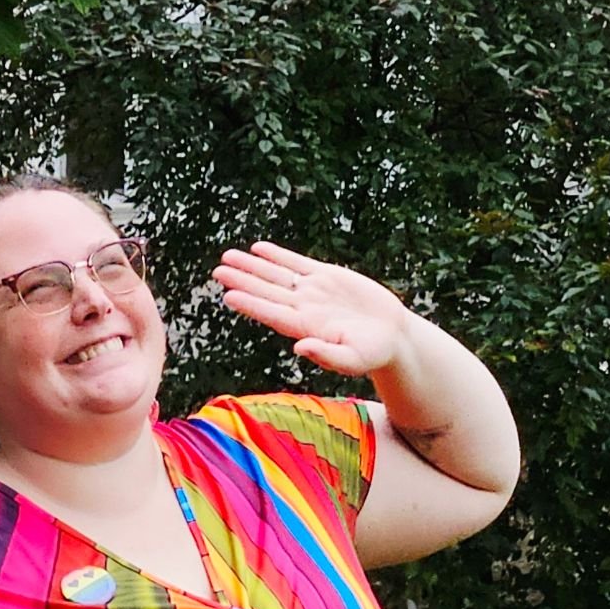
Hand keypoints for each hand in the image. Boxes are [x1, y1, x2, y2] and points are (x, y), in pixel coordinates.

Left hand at [212, 242, 417, 379]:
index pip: (272, 313)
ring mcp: (313, 291)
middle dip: (242, 280)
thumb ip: (326, 355)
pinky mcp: (327, 277)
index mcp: (306, 328)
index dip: (251, 304)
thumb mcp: (352, 360)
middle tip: (218, 270)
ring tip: (228, 256)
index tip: (228, 295)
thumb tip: (300, 347)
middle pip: (267, 292)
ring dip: (252, 266)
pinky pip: (297, 264)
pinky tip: (258, 249)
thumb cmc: (372, 354)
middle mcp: (304, 308)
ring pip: (276, 275)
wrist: (391, 335)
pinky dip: (278, 256)